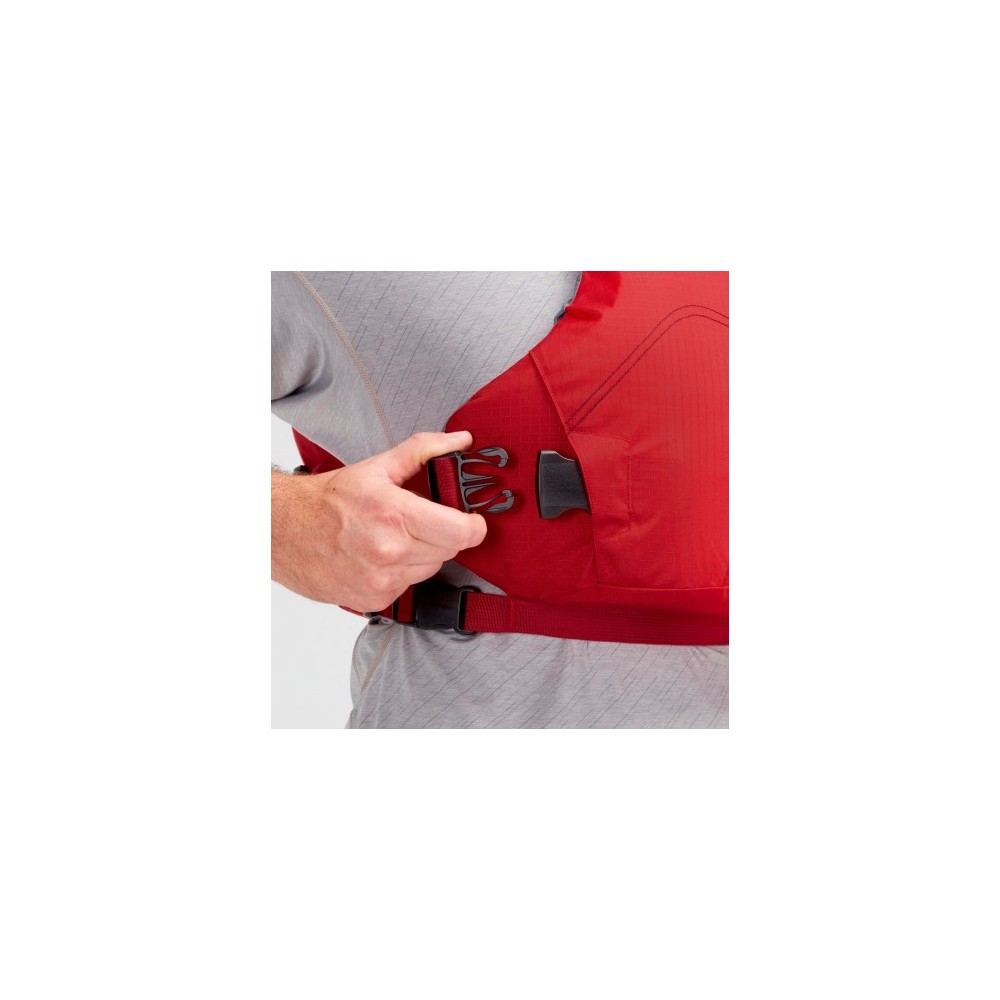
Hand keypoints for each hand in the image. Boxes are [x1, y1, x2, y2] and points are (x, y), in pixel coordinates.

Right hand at [271, 431, 486, 610]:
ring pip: (430, 569)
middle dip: (443, 535)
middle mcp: (389, 552)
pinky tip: (379, 557)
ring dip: (422, 554)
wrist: (282, 531)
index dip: (475, 526)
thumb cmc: (326, 500)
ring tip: (394, 537)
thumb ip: (424, 452)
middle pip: (450, 551)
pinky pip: (408, 587)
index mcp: (394, 515)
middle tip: (420, 521)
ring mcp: (381, 581)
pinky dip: (401, 573)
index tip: (472, 520)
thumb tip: (460, 441)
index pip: (462, 533)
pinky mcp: (373, 600)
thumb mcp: (377, 467)